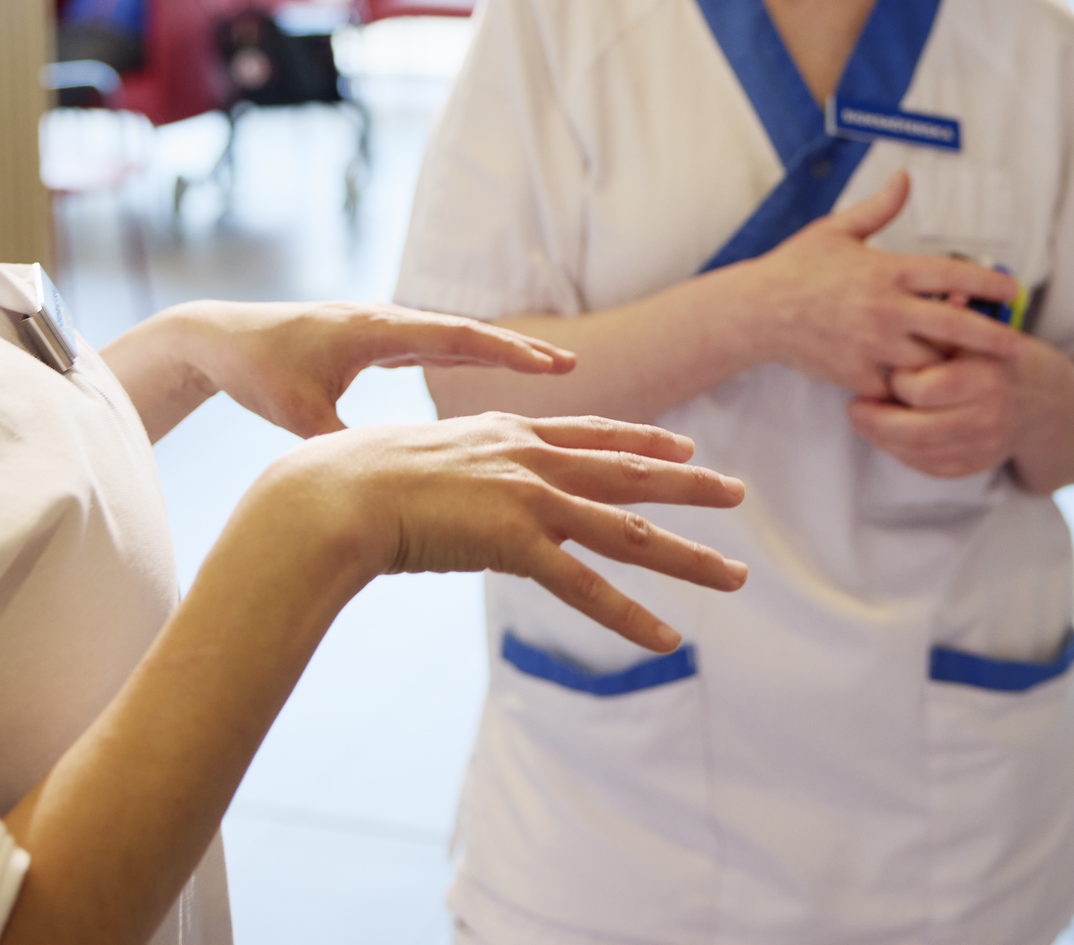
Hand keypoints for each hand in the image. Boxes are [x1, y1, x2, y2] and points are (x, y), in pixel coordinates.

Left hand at [141, 300, 573, 439]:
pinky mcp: (366, 342)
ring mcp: (376, 329)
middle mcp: (382, 322)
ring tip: (544, 368)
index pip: (454, 337)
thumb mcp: (298, 412)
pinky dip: (462, 356)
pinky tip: (486, 373)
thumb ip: (341, 440)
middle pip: (463, 334)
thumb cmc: (255, 370)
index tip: (551, 365)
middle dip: (516, 349)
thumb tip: (379, 476)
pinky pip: (426, 347)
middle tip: (569, 365)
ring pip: (448, 339)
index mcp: (373, 331)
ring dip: (493, 352)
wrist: (217, 338)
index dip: (505, 352)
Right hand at [270, 412, 748, 653]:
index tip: (686, 442)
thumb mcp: (422, 459)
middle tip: (739, 492)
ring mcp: (526, 499)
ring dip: (687, 557)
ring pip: (626, 529)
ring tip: (736, 577)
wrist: (334, 491)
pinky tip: (667, 639)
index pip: (592, 434)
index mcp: (507, 435)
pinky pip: (585, 588)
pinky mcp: (514, 542)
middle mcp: (528, 459)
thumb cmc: (356, 477)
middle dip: (690, 483)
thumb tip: (457, 487)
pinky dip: (629, 616)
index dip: (645, 439)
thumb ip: (457, 472)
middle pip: (627, 473)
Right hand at [745, 172, 1023, 396]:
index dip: (987, 282)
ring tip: (976, 368)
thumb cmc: (796, 267)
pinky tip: (930, 392)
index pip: (950, 274)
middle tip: (1020, 346)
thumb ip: (878, 208)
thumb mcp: (836, 230)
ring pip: (929, 361)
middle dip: (992, 337)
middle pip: (954, 325)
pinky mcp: (856, 374)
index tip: (1012, 290)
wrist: (756, 311)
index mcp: (886, 269)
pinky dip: (913, 388)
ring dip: (951, 364)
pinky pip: (896, 386)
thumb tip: (905, 177)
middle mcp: (885, 308)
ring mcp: (872, 344)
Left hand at [843, 326, 1073, 478]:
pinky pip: (931, 467)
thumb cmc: (1001, 357)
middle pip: (915, 429)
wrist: (1045, 401)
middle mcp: (987, 416)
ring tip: (861, 422)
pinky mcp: (978, 464)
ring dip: (882, 440)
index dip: (896, 381)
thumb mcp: (980, 332)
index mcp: (985, 377)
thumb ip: (947, 323)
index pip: (924, 389)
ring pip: (918, 453)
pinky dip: (903, 455)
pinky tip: (886, 439)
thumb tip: (909, 308)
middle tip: (851, 408)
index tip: (882, 369)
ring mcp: (984, 446)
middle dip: (875, 421)